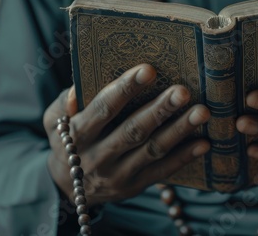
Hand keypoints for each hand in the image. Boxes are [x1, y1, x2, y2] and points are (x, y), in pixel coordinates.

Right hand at [44, 64, 209, 206]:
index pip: (103, 108)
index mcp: (78, 134)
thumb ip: (63, 103)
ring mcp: (118, 174)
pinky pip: (162, 172)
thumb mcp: (53, 120)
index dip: (125, 89)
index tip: (148, 69)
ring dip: (179, 131)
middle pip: (133, 131)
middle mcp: (98, 156)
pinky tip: (204, 143)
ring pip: (152, 151)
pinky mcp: (135, 185)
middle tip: (183, 91)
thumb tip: (78, 88)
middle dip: (159, 110)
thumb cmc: (66, 140)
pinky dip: (184, 157)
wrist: (66, 187)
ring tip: (202, 112)